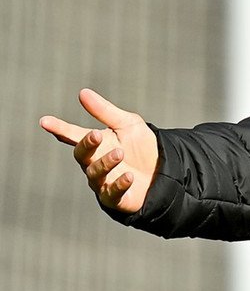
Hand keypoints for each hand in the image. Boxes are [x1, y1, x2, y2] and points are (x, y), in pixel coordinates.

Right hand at [40, 88, 158, 213]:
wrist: (163, 172)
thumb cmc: (141, 147)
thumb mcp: (127, 124)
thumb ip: (104, 111)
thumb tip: (82, 92)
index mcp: (95, 144)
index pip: (72, 135)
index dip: (59, 128)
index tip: (45, 121)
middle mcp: (93, 163)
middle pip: (81, 154)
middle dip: (87, 144)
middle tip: (97, 135)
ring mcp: (103, 181)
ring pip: (96, 173)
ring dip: (106, 162)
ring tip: (120, 152)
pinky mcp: (115, 197)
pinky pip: (112, 192)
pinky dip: (119, 184)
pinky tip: (129, 176)